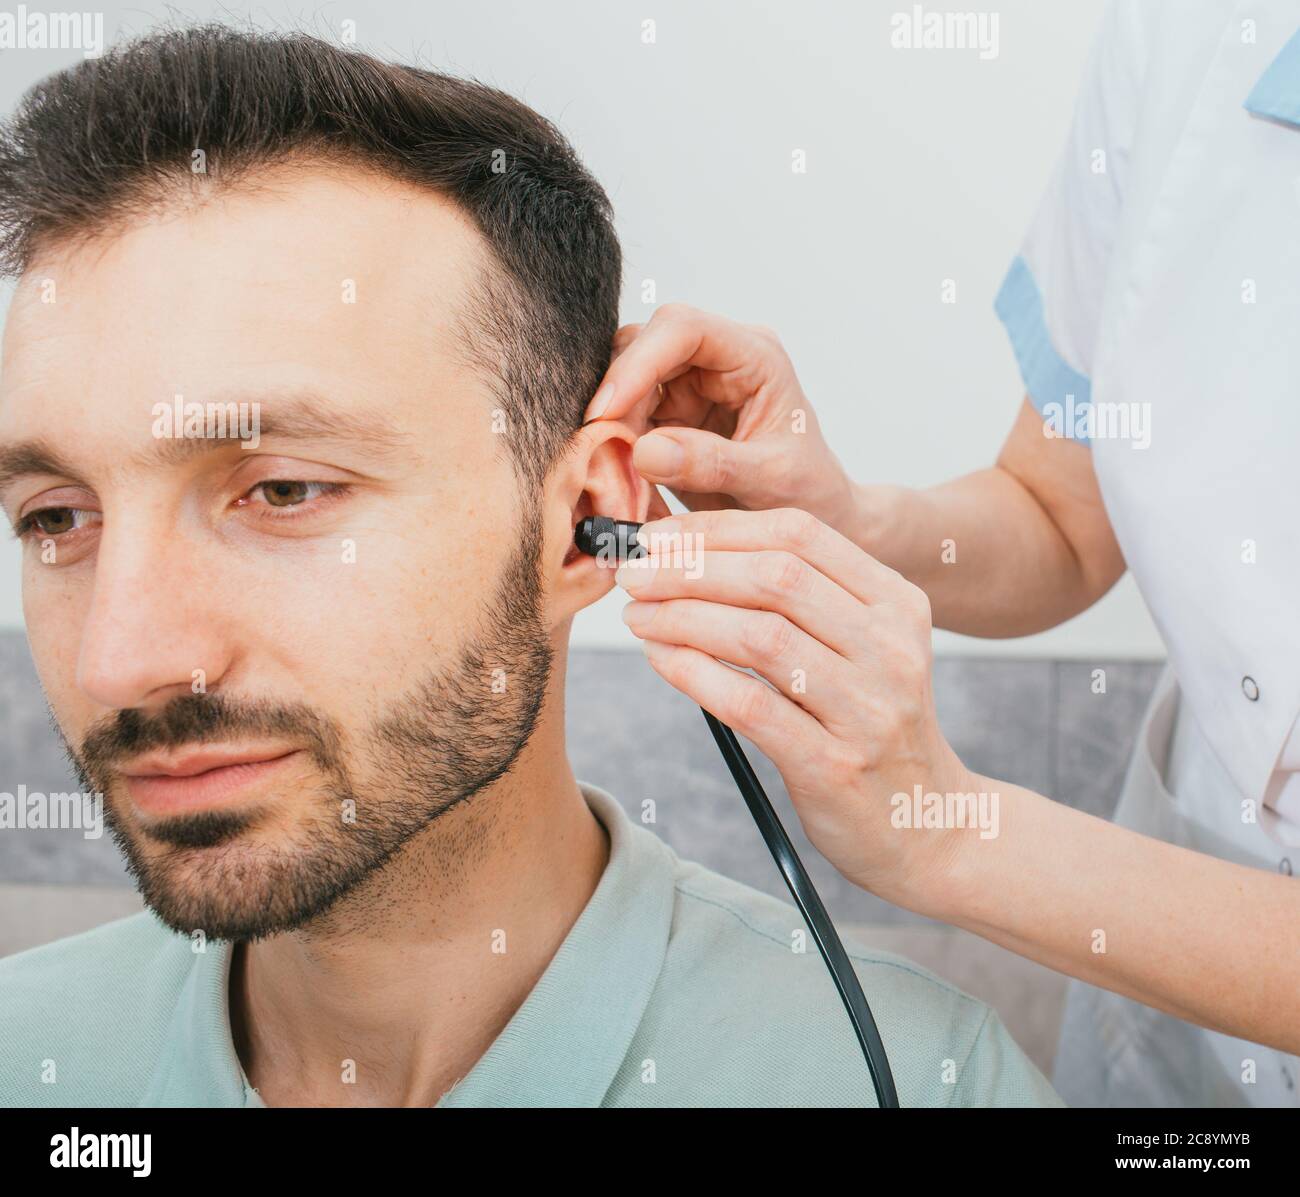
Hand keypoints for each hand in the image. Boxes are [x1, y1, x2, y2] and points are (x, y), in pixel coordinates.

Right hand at [585, 304, 858, 532]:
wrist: (811, 515)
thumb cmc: (807, 491)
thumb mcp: (769, 481)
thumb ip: (712, 464)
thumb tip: (644, 450)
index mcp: (755, 356)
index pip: (683, 329)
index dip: (637, 364)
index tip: (606, 413)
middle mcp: (717, 358)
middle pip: (641, 348)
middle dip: (616, 402)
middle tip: (600, 456)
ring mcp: (689, 382)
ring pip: (623, 383)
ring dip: (611, 429)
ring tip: (615, 480)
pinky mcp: (668, 412)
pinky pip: (623, 419)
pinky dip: (614, 449)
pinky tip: (620, 484)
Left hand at [616, 506, 978, 910]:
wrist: (929, 825)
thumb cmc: (871, 725)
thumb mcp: (862, 648)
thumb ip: (802, 602)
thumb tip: (688, 555)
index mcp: (897, 603)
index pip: (799, 535)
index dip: (718, 528)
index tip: (660, 536)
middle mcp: (890, 647)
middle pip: (775, 578)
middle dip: (690, 568)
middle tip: (633, 574)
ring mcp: (868, 708)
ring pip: (760, 637)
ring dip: (682, 618)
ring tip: (638, 615)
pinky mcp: (834, 764)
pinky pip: (750, 704)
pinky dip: (694, 674)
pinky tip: (661, 658)